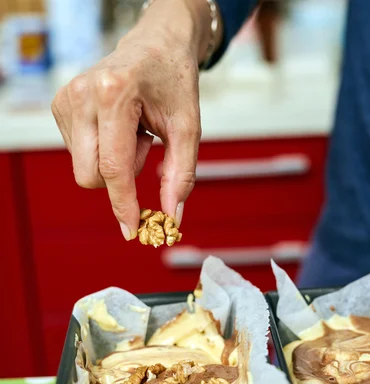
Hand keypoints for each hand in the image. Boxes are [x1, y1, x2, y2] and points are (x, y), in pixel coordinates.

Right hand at [51, 0, 216, 239]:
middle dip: (120, 179)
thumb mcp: (187, 127)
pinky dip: (102, 151)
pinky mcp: (60, 104)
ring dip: (114, 162)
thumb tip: (172, 217)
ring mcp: (67, 98)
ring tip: (133, 130)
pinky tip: (118, 127)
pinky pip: (78, 154)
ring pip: (84, 168)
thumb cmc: (173, 82)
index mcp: (113, 93)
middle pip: (90, 175)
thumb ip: (181, 175)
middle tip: (146, 147)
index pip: (113, 167)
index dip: (123, 204)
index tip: (131, 231)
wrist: (156, 45)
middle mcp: (82, 94)